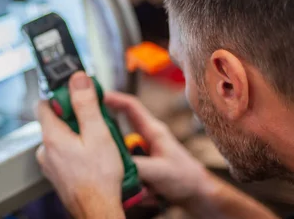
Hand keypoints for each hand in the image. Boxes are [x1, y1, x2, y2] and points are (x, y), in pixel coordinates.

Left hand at [36, 72, 124, 218]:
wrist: (98, 211)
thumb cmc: (99, 179)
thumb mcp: (98, 134)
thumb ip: (85, 104)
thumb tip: (78, 79)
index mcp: (51, 136)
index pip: (45, 102)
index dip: (61, 94)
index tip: (78, 94)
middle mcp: (46, 150)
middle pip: (55, 119)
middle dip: (75, 115)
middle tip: (95, 121)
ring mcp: (50, 163)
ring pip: (61, 136)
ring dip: (78, 133)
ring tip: (98, 141)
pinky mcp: (58, 173)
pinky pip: (64, 152)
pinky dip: (77, 149)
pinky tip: (93, 156)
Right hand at [104, 91, 209, 206]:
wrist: (198, 195)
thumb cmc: (187, 178)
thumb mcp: (159, 170)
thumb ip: (136, 165)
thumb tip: (113, 164)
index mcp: (153, 130)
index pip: (131, 106)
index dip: (113, 98)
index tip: (95, 96)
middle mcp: (146, 139)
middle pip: (119, 134)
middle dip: (113, 149)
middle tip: (102, 152)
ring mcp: (143, 154)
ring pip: (122, 157)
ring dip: (128, 174)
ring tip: (143, 186)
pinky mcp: (142, 167)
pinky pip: (128, 172)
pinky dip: (134, 185)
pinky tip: (148, 193)